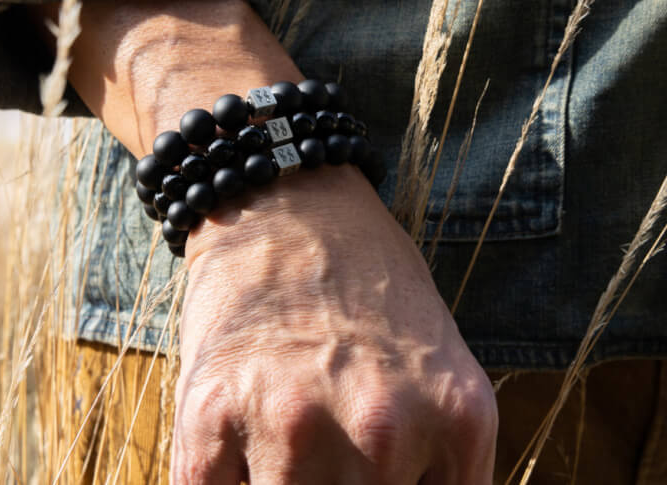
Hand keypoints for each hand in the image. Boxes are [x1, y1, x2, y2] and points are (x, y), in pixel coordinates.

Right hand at [174, 165, 497, 483]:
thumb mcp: (441, 376)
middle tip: (323, 455)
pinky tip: (240, 451)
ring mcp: (293, 426)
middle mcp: (382, 430)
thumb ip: (437, 465)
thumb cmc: (366, 289)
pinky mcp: (210, 420)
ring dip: (281, 481)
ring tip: (281, 446)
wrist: (286, 208)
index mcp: (455, 420)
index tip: (361, 476)